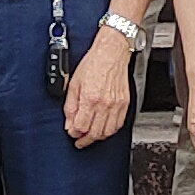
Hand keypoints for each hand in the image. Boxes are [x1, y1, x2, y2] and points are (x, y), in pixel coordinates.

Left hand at [62, 20, 134, 147]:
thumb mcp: (74, 84)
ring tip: (91, 136)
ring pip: (107, 132)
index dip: (74, 133)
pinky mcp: (124, 103)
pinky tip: (104, 129)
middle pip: (94, 133)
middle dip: (85, 140)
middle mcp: (104, 103)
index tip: (72, 133)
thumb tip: (69, 123)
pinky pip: (118, 124)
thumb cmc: (93, 64)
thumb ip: (70, 106)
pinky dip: (110, 130)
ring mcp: (116, 104)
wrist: (111, 53)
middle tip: (80, 141)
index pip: (81, 127)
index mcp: (89, 98)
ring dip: (97, 137)